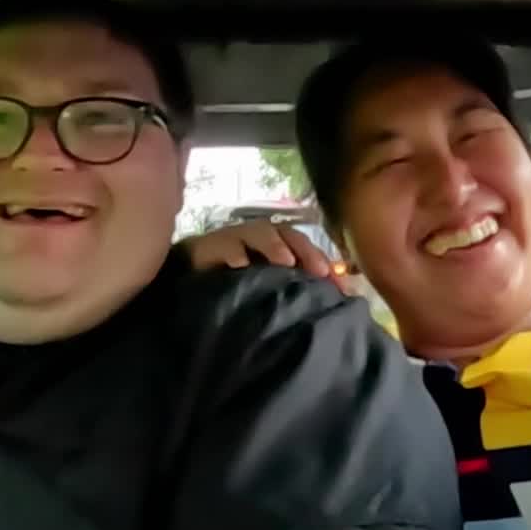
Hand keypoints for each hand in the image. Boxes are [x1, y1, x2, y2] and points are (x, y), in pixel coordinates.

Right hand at [180, 219, 352, 292]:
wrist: (188, 282)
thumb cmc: (237, 287)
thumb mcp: (272, 290)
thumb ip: (301, 290)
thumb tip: (341, 297)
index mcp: (278, 246)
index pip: (306, 248)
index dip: (323, 262)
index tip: (339, 286)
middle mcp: (260, 238)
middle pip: (287, 235)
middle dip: (305, 251)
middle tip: (319, 272)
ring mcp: (235, 238)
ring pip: (258, 232)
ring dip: (273, 245)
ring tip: (285, 262)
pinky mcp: (210, 246)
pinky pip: (224, 246)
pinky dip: (234, 254)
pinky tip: (241, 266)